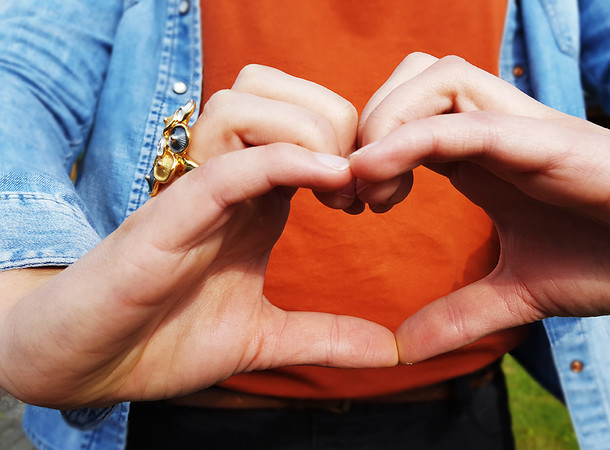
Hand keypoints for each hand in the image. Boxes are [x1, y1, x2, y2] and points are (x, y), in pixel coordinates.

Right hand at [0, 65, 396, 408]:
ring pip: (245, 102)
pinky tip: (326, 179)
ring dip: (307, 130)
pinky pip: (223, 165)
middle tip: (359, 184)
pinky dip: (279, 160)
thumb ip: (326, 337)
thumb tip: (391, 352)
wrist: (88, 368)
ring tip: (338, 186)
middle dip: (334, 119)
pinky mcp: (166, 218)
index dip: (353, 140)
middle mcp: (225, 182)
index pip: (303, 122)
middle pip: (276, 89)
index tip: (381, 194)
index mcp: (252, 199)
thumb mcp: (264, 337)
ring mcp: (193, 193)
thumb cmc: (163, 341)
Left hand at [351, 53, 609, 361]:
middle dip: (362, 128)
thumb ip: (462, 313)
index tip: (347, 207)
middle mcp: (497, 132)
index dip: (362, 153)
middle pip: (409, 80)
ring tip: (370, 187)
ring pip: (435, 78)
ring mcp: (524, 130)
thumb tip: (403, 348)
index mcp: (484, 160)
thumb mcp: (521, 293)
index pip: (405, 120)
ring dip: (384, 122)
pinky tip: (379, 173)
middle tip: (348, 195)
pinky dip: (416, 137)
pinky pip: (470, 120)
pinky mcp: (550, 141)